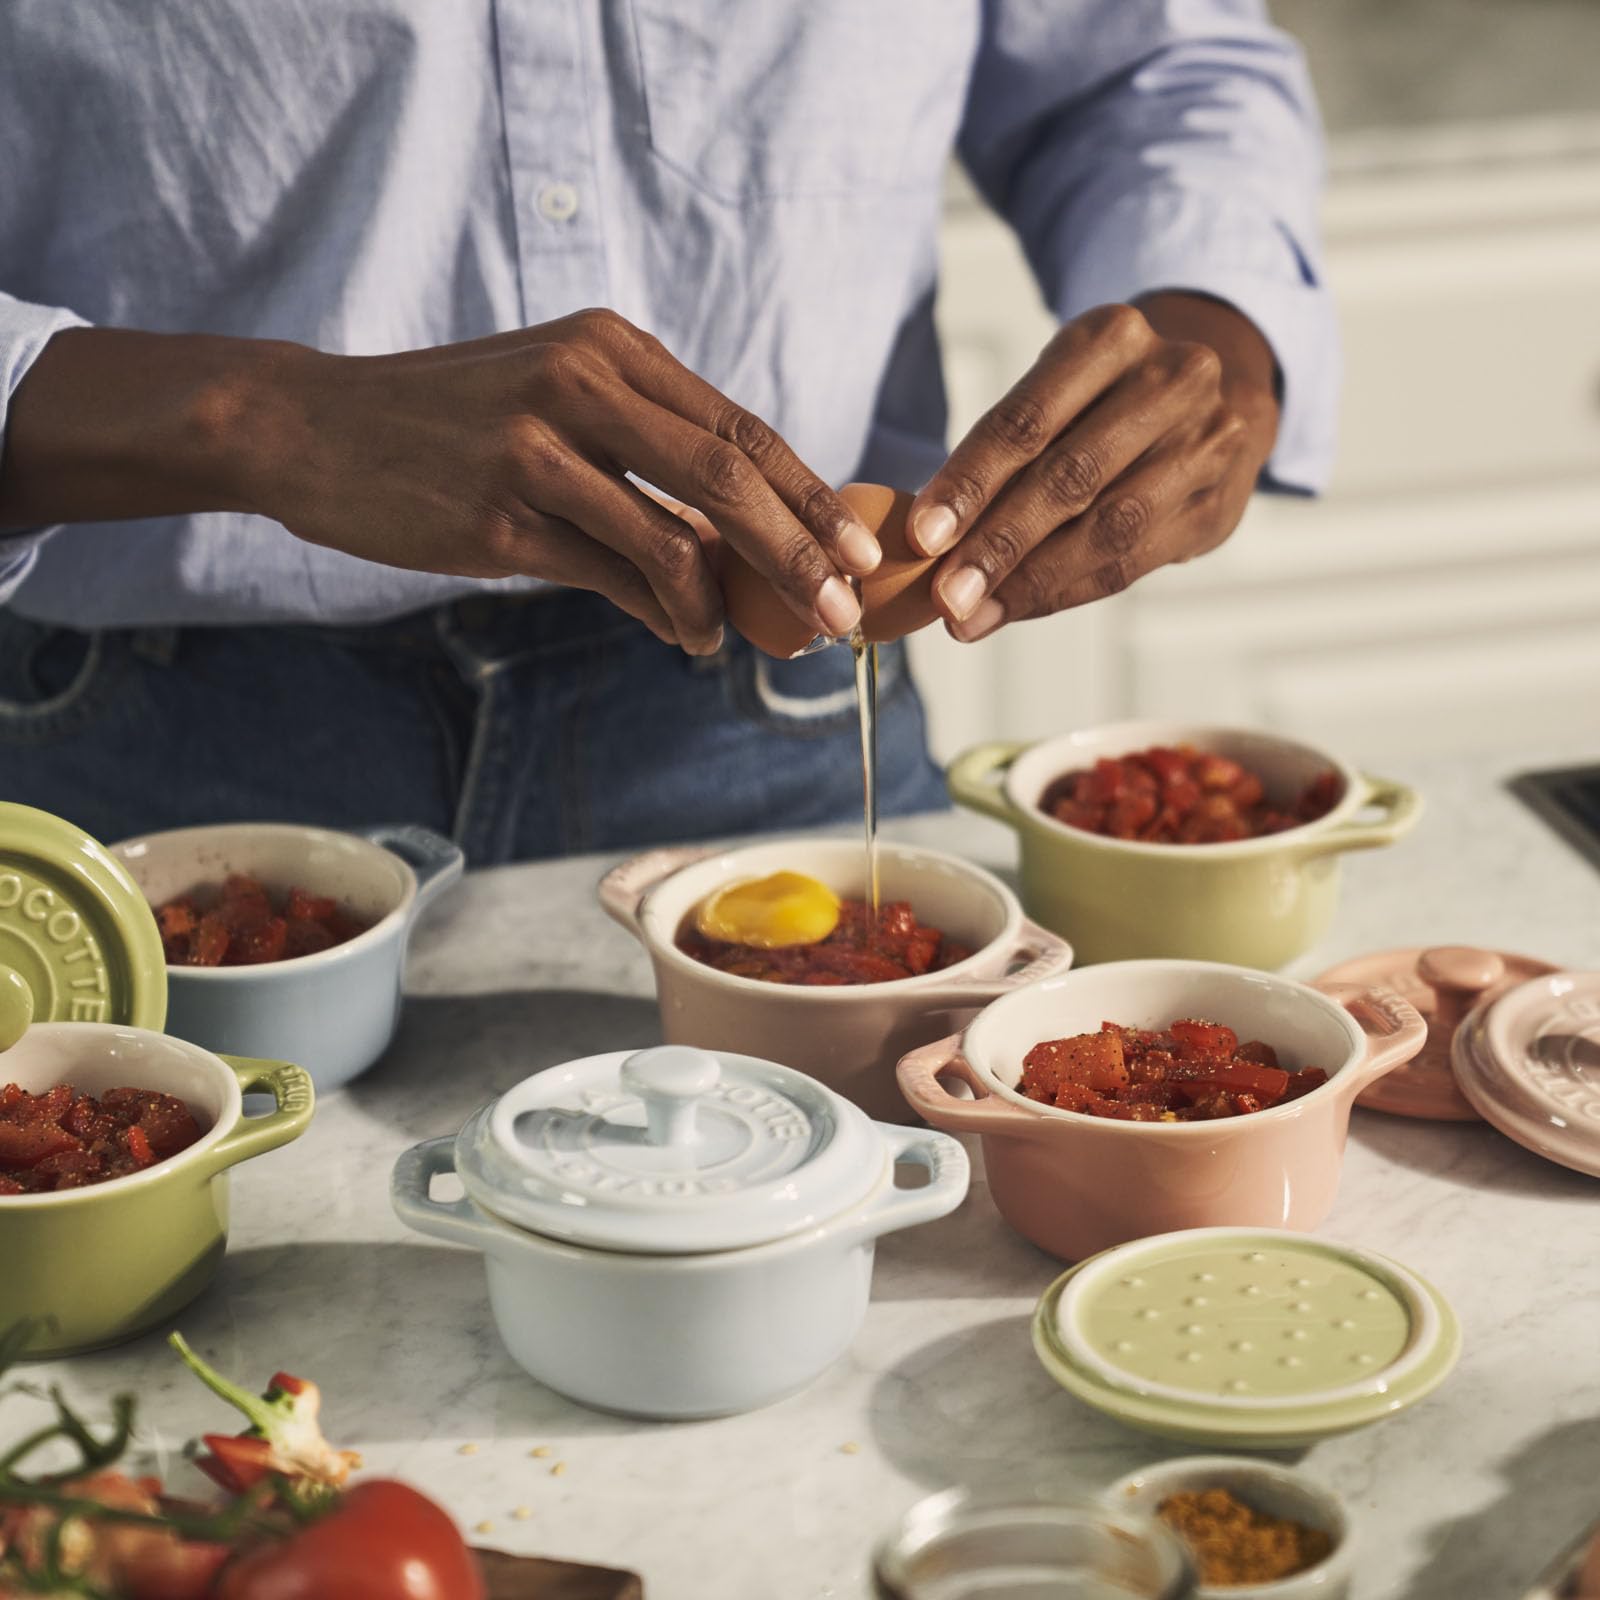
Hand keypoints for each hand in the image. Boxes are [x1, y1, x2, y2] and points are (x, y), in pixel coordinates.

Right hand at [256, 309, 879, 652]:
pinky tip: (688, 636)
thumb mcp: (552, 398)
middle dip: (801, 551)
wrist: (314, 426)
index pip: (740, 426)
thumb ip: (642, 448)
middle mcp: (581, 383)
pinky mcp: (498, 518)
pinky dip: (665, 613)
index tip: (859, 548)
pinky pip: (612, 576)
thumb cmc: (448, 421)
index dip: (811, 494)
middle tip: (843, 608)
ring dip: (732, 600)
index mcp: (610, 347)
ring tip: (759, 638)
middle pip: (730, 474)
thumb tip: (733, 534)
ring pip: (675, 535)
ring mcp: (537, 449)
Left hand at [907, 294, 1280, 640]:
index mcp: (1112, 337)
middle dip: (998, 544)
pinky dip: (1064, 592)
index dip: (971, 482)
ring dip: (1029, 581)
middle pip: (1069, 477)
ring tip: (972, 614)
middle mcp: (1171, 381)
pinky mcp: (1217, 505)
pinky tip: (1017, 608)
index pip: (1027, 420)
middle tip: (947, 594)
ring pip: (1106, 529)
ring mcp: (1205, 443)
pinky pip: (1130, 563)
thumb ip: (1006, 451)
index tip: (923, 536)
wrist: (1224, 397)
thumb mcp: (1062, 390)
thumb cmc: (1111, 401)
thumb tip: (931, 537)